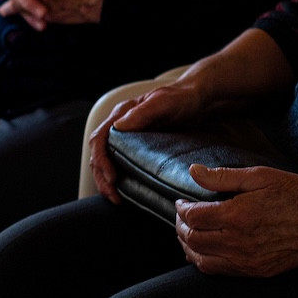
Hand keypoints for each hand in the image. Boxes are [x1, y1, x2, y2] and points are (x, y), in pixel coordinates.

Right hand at [87, 80, 212, 203]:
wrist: (198, 99)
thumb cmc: (181, 98)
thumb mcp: (163, 103)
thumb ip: (141, 113)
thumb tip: (118, 127)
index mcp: (120, 115)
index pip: (99, 139)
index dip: (101, 160)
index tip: (112, 178)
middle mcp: (119, 127)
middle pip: (99, 154)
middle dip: (101, 177)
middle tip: (113, 196)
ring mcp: (127, 138)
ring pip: (106, 161)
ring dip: (107, 181)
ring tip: (116, 198)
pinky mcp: (137, 147)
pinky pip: (120, 164)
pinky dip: (119, 179)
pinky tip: (125, 191)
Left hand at [175, 168, 297, 276]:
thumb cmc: (296, 194)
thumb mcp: (260, 176)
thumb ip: (222, 177)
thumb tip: (193, 171)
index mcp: (238, 216)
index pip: (193, 217)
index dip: (181, 208)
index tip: (181, 201)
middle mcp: (240, 242)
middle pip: (193, 239)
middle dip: (181, 226)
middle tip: (182, 216)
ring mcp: (248, 260)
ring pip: (202, 259)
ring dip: (188, 246)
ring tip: (188, 232)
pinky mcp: (257, 271)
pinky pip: (220, 271)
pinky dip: (204, 260)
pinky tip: (204, 250)